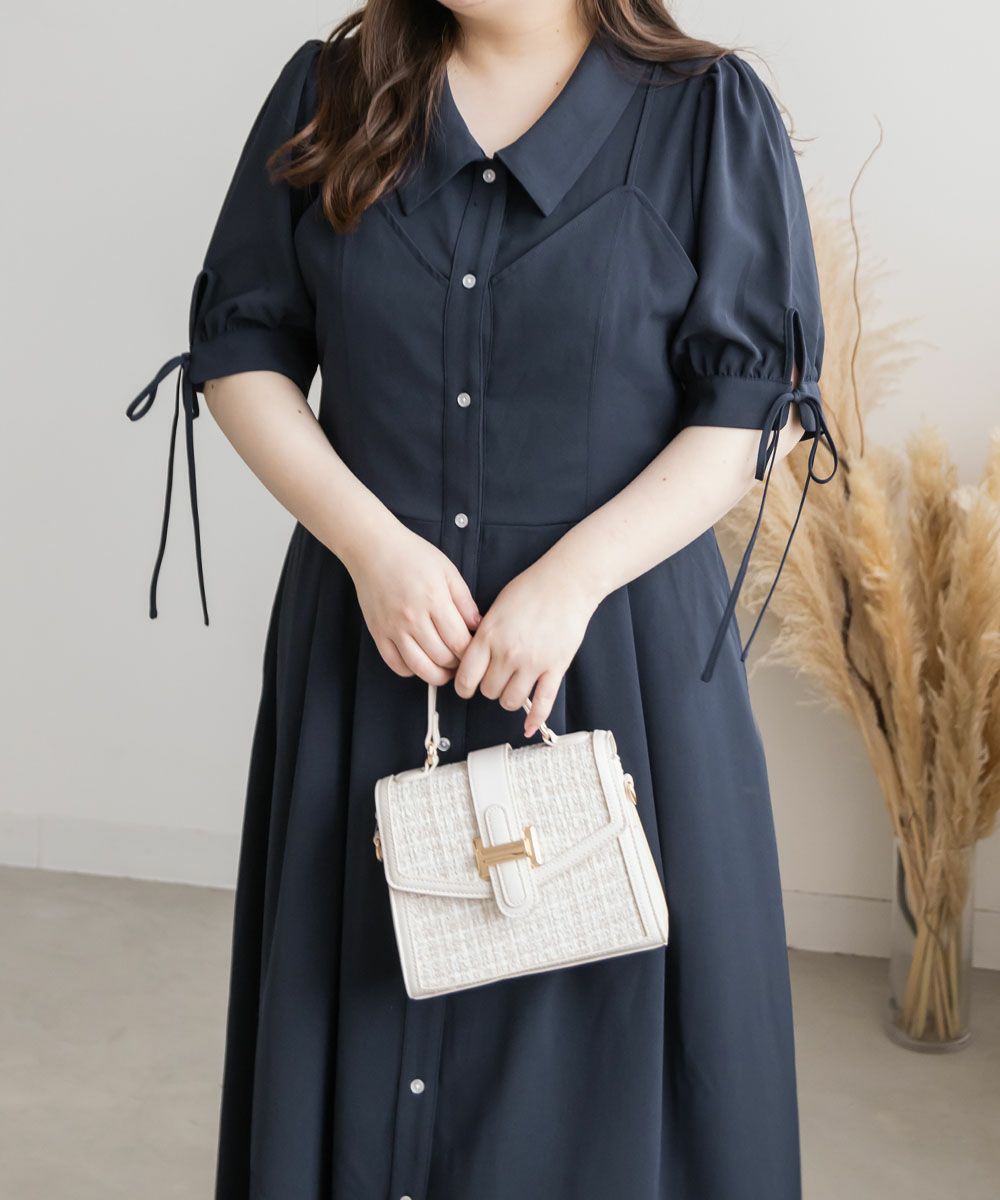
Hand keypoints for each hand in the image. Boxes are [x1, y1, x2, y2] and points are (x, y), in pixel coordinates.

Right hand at [347, 521, 481, 683]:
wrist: (374, 548)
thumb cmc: (413, 556)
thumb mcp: (448, 571)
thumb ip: (465, 601)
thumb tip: (478, 627)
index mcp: (435, 600)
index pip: (459, 642)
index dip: (471, 653)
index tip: (474, 652)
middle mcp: (413, 617)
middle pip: (442, 658)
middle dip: (457, 665)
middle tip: (463, 662)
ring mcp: (393, 628)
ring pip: (420, 668)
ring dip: (437, 675)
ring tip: (445, 669)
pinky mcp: (378, 633)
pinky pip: (396, 664)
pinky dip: (411, 671)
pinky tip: (421, 663)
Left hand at [453, 549, 601, 737]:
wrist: (566, 583)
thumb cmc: (530, 590)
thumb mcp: (495, 609)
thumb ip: (482, 636)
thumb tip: (471, 658)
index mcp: (488, 637)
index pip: (465, 677)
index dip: (463, 686)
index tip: (466, 687)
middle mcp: (508, 653)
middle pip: (488, 692)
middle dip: (489, 688)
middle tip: (495, 678)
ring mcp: (532, 663)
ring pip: (510, 701)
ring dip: (509, 698)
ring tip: (513, 687)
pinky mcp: (555, 668)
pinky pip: (542, 703)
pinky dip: (535, 719)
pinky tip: (529, 726)